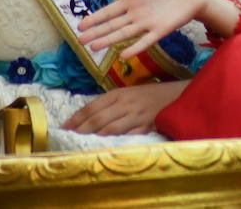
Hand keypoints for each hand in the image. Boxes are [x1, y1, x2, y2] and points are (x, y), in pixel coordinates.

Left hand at [62, 80, 187, 134]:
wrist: (176, 95)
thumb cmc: (150, 95)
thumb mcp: (129, 94)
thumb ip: (111, 103)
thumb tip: (87, 117)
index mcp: (119, 93)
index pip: (93, 106)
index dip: (77, 117)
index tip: (64, 127)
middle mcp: (126, 103)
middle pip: (98, 117)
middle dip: (81, 129)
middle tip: (68, 138)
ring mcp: (137, 115)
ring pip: (111, 127)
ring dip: (94, 136)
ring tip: (82, 143)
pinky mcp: (147, 125)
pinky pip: (128, 134)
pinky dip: (116, 141)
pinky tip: (106, 146)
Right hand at [77, 0, 209, 58]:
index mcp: (132, 1)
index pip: (110, 11)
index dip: (95, 18)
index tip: (81, 25)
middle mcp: (136, 15)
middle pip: (112, 25)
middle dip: (96, 33)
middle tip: (80, 41)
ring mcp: (147, 24)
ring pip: (124, 34)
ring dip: (109, 41)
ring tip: (94, 47)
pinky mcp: (160, 31)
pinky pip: (146, 41)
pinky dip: (135, 48)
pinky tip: (124, 55)